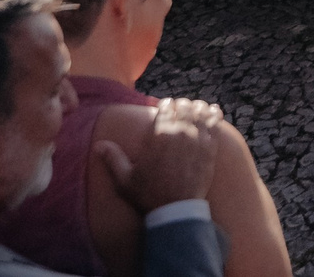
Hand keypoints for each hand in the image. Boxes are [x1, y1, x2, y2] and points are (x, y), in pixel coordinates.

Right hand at [99, 97, 224, 213]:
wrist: (175, 209)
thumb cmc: (148, 194)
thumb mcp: (124, 179)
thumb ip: (113, 158)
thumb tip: (98, 145)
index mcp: (159, 135)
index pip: (164, 107)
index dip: (165, 104)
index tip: (165, 107)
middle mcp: (179, 132)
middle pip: (183, 106)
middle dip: (181, 105)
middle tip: (180, 108)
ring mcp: (197, 139)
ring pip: (200, 111)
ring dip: (197, 107)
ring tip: (195, 108)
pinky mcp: (211, 148)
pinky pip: (215, 123)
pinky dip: (214, 114)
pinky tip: (213, 111)